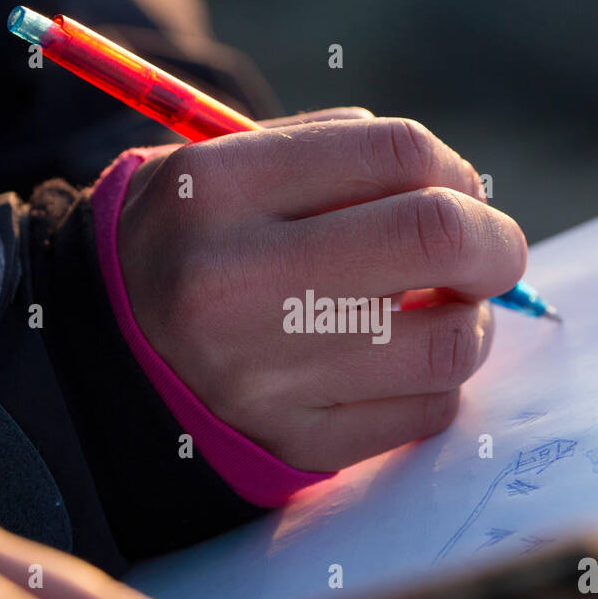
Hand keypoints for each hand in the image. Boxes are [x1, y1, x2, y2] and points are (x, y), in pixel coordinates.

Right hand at [118, 108, 526, 471]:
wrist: (101, 360)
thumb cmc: (190, 247)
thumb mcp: (225, 169)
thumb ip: (338, 159)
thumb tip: (463, 191)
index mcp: (218, 190)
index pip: (394, 153)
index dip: (454, 170)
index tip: (459, 191)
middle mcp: (239, 281)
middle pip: (436, 238)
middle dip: (496, 242)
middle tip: (492, 252)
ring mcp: (268, 374)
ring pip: (450, 342)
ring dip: (474, 321)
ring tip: (445, 310)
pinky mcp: (294, 445)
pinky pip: (427, 411)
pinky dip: (438, 381)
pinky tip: (404, 363)